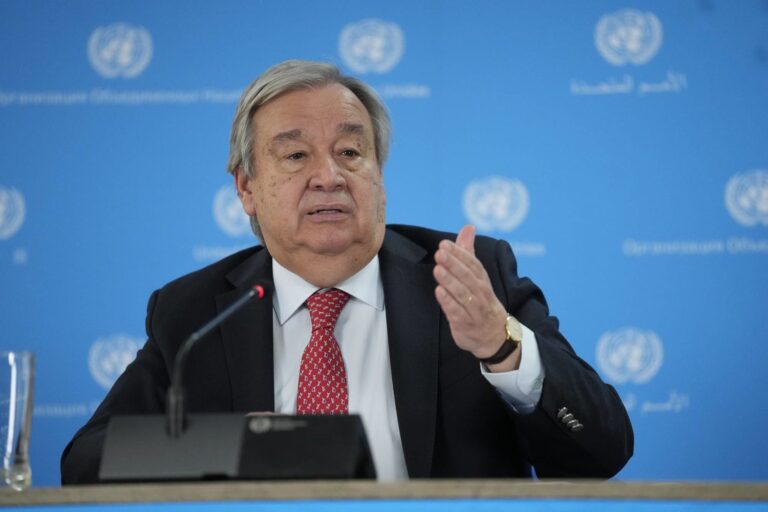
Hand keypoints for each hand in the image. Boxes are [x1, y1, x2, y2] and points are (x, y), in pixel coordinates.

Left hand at [433, 225, 519, 369]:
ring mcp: (474, 310)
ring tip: (438, 269)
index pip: (473, 264)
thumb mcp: (477, 277)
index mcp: (482, 281)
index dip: (459, 253)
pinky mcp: (466, 325)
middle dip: (454, 264)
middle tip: (440, 253)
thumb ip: (469, 252)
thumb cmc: (482, 302)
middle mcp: (481, 294)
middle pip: (468, 277)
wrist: (496, 337)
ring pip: (463, 294)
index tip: (445, 244)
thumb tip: (468, 227)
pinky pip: (458, 313)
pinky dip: (449, 303)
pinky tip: (439, 292)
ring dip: (450, 281)